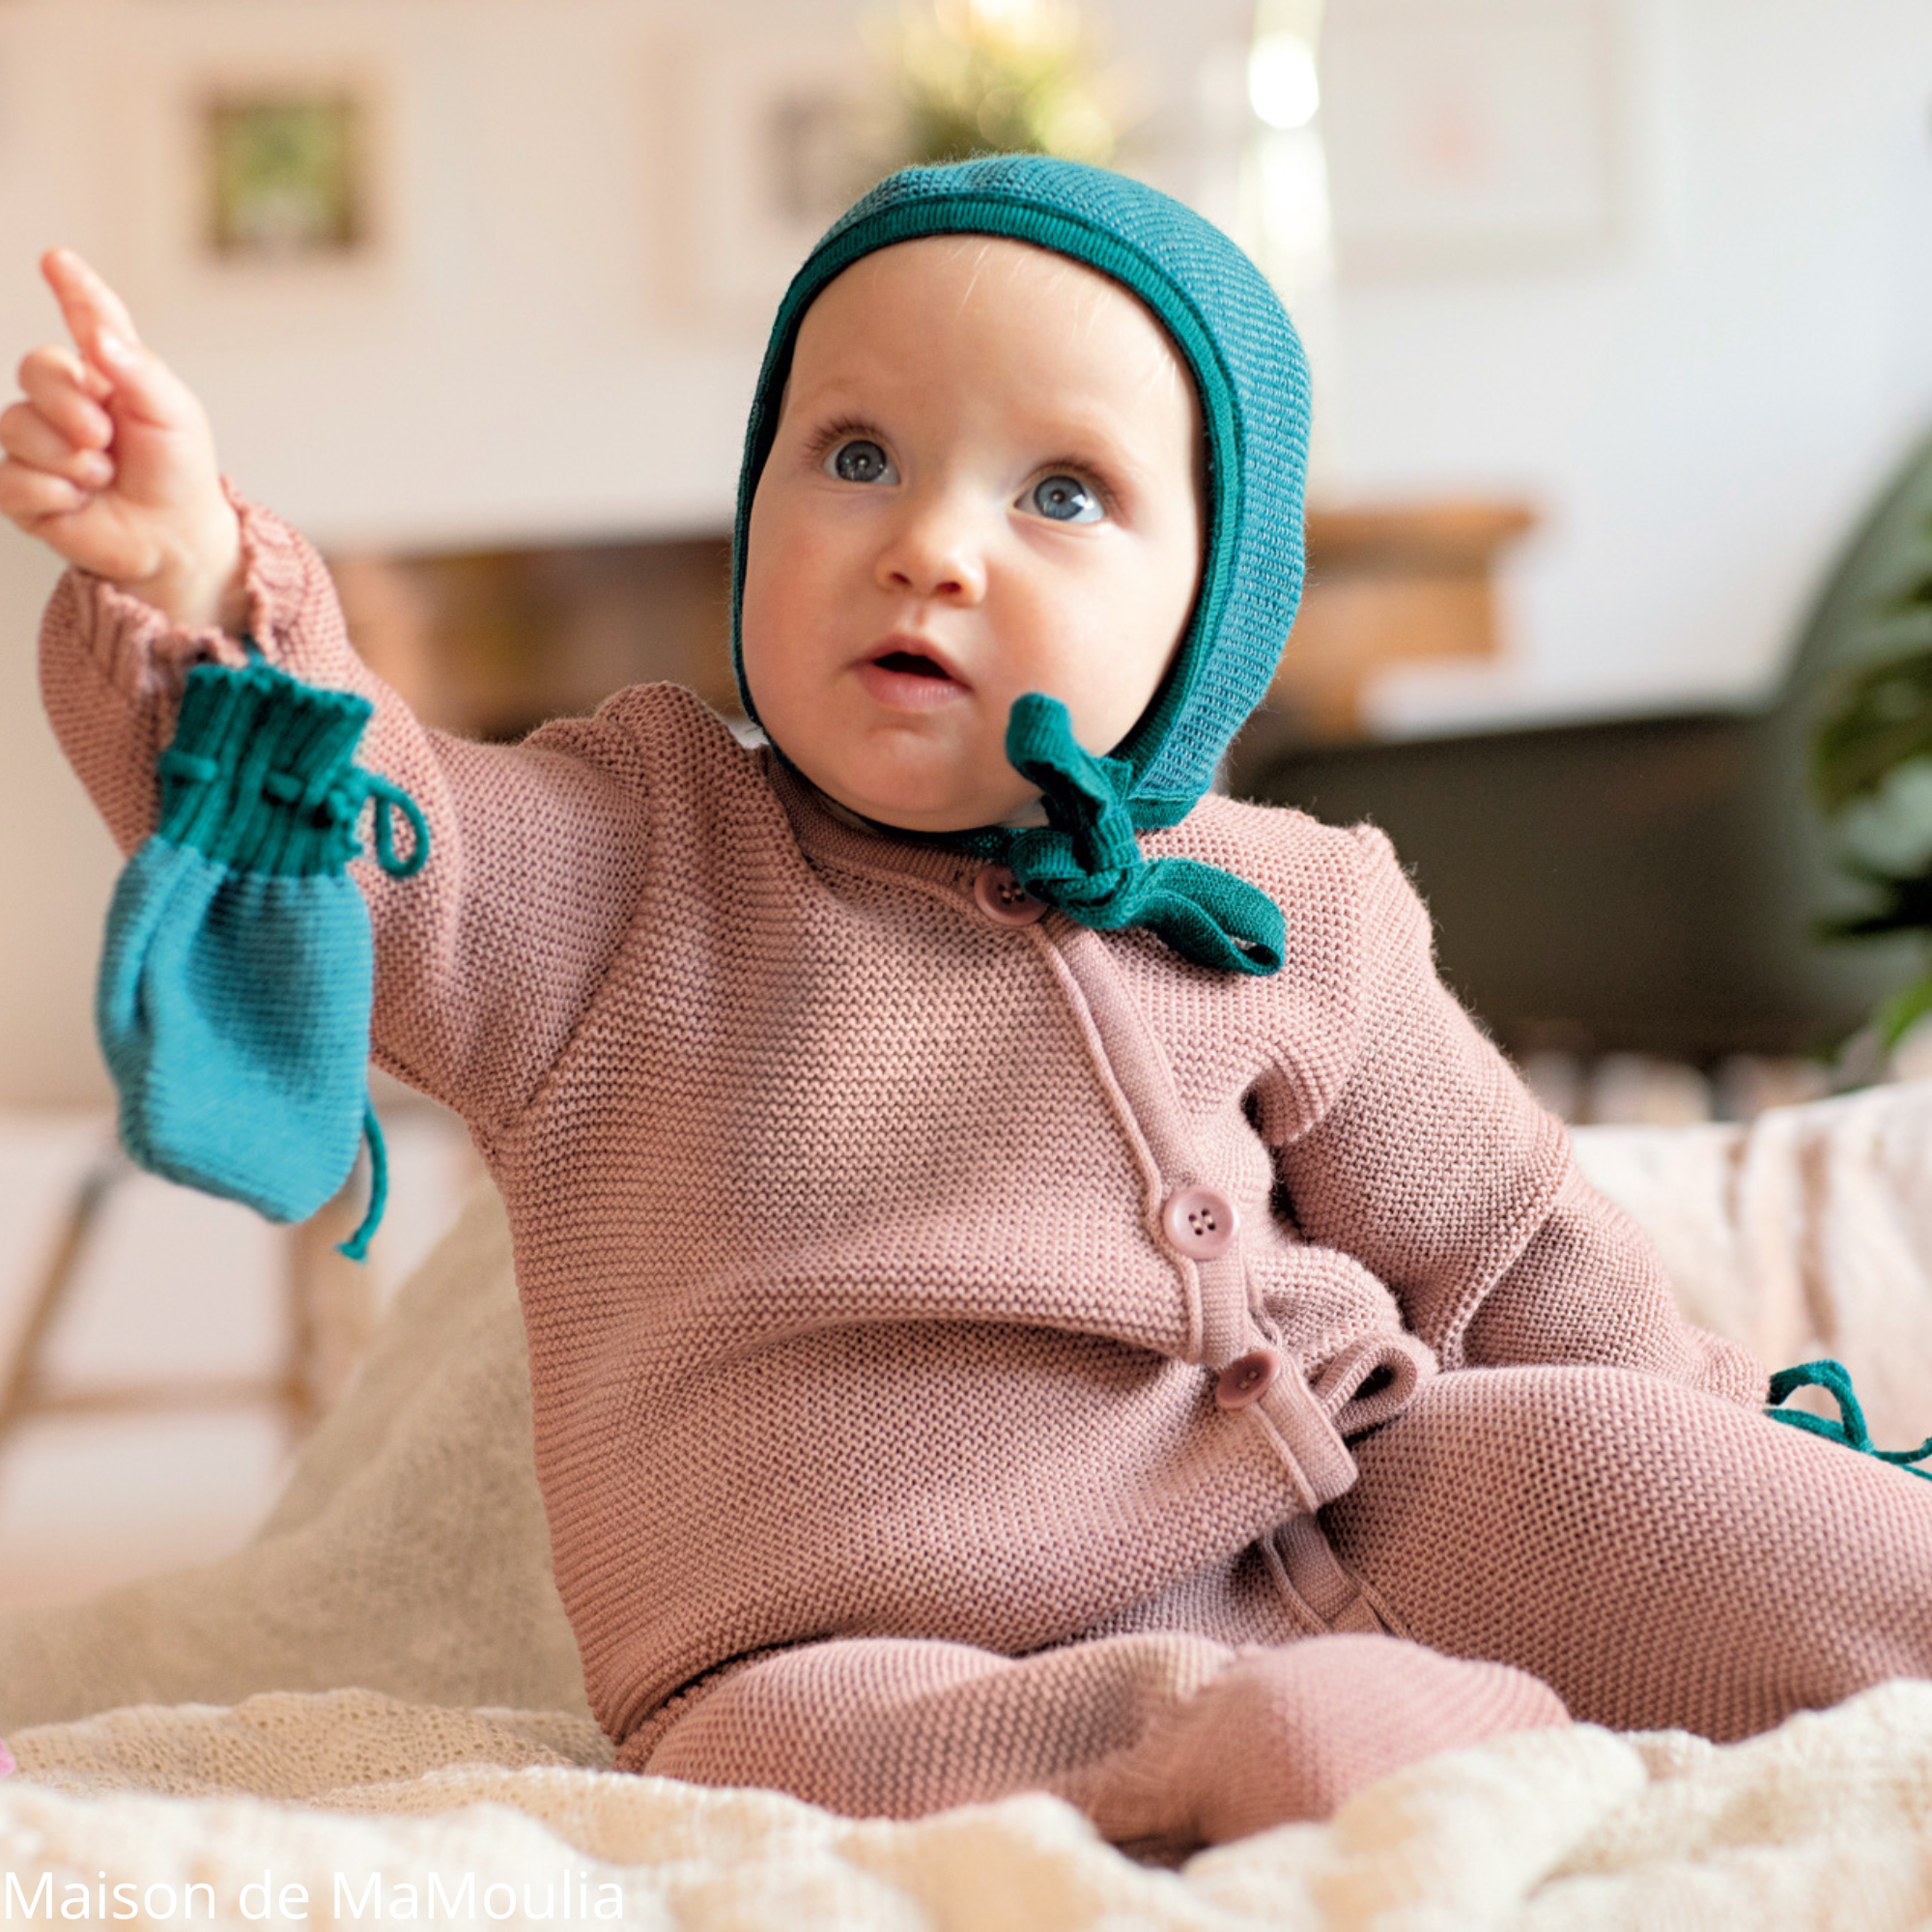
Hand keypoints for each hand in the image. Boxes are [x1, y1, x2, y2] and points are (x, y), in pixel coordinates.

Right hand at [0, 249, 243, 629]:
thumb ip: (137, 371)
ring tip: (104, 476)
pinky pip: (11, 478)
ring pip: (17, 426)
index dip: (73, 288)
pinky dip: (53, 492)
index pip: (87, 320)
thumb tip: (97, 338)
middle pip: (34, 370)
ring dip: (68, 458)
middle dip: (67, 404)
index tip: (58, 259)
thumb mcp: (173, 416)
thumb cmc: (178, 473)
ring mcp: (39, 442)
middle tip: (104, 438)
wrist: (175, 539)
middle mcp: (66, 400)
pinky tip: (80, 501)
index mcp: (107, 373)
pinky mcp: (24, 488)